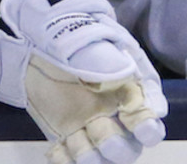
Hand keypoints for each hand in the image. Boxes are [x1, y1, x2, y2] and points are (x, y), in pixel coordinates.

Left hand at [0, 0, 166, 163]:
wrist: (37, 38)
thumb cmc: (72, 34)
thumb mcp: (87, 38)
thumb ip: (102, 57)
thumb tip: (122, 74)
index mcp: (130, 87)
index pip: (147, 114)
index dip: (148, 125)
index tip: (142, 128)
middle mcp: (114, 112)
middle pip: (127, 145)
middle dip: (119, 147)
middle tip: (106, 139)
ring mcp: (89, 125)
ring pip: (99, 156)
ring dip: (92, 157)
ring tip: (77, 144)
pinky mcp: (65, 133)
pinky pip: (68, 157)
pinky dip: (64, 159)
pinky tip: (57, 150)